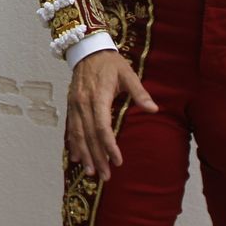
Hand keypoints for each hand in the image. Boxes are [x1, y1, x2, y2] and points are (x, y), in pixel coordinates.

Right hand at [65, 49, 157, 180]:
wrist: (87, 49)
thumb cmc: (111, 63)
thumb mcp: (128, 74)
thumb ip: (139, 92)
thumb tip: (154, 109)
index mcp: (98, 96)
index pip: (102, 126)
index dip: (109, 146)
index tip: (118, 161)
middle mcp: (83, 103)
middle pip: (89, 135)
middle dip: (97, 157)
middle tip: (105, 176)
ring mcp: (75, 104)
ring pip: (78, 134)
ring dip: (84, 154)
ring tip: (91, 172)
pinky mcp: (71, 104)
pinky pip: (71, 128)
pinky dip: (74, 144)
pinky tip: (77, 157)